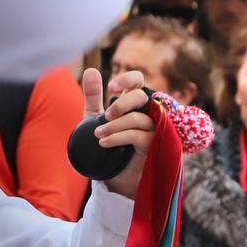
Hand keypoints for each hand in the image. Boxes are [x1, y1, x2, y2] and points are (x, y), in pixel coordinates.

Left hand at [82, 68, 154, 199]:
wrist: (115, 177)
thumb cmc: (110, 145)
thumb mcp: (96, 119)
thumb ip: (95, 96)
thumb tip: (91, 69)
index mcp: (134, 104)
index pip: (138, 82)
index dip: (128, 80)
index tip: (112, 88)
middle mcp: (147, 113)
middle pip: (142, 96)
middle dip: (123, 103)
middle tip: (106, 116)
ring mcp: (154, 129)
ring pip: (138, 118)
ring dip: (115, 126)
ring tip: (98, 135)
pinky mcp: (156, 145)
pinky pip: (138, 135)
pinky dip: (119, 137)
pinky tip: (104, 142)